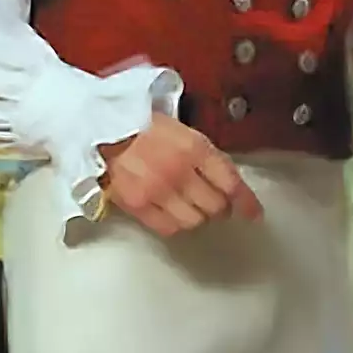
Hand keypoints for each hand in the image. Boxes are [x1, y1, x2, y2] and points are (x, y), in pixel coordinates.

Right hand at [97, 113, 264, 237]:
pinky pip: (169, 228)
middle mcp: (179, 171)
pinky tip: (175, 214)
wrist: (98, 128)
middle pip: (216, 206)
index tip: (254, 212)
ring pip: (195, 221)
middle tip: (216, 203)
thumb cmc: (142, 125)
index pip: (230, 182)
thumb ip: (205, 154)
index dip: (246, 202)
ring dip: (199, 217)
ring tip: (193, 208)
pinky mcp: (138, 205)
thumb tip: (228, 181)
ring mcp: (157, 191)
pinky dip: (177, 224)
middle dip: (220, 207)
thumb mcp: (182, 128)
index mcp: (193, 147)